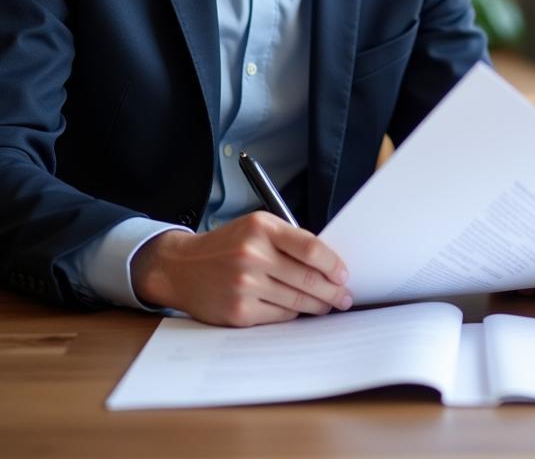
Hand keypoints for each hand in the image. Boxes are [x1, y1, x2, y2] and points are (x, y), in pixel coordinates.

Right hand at [131, 211, 350, 326]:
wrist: (181, 267)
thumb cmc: (227, 246)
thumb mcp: (257, 227)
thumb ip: (289, 240)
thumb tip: (328, 264)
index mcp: (262, 228)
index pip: (310, 247)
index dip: (332, 264)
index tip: (344, 274)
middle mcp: (252, 255)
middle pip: (306, 278)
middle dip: (332, 290)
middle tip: (344, 296)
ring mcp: (244, 286)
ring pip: (296, 300)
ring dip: (318, 305)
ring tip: (329, 305)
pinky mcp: (238, 312)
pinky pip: (279, 315)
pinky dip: (294, 313)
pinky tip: (301, 310)